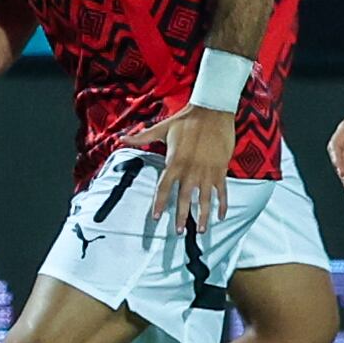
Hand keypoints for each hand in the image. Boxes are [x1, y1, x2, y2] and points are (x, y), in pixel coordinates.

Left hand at [120, 105, 232, 233]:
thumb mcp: (162, 128)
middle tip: (177, 231)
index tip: (155, 217)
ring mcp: (206, 171)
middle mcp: (190, 170)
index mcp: (174, 162)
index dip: (159, 203)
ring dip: (202, 216)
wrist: (212, 110)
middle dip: (180, 216)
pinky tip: (221, 215)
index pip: (164, 187)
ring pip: (204, 199)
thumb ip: (141, 137)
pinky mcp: (220, 169)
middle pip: (183, 198)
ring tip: (200, 230)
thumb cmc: (186, 119)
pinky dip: (222, 204)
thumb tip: (121, 139)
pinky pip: (221, 191)